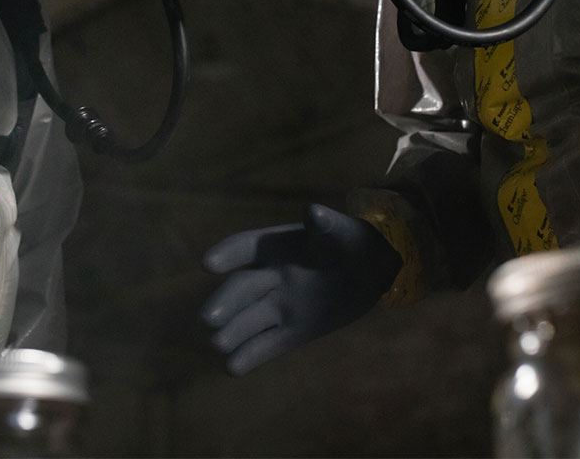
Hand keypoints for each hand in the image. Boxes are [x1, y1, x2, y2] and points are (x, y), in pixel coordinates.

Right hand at [201, 203, 401, 374]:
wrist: (371, 268)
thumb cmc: (351, 242)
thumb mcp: (342, 231)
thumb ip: (326, 224)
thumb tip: (314, 212)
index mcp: (277, 245)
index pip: (245, 247)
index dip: (227, 254)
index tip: (209, 264)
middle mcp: (271, 275)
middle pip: (243, 288)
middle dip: (225, 302)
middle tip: (208, 318)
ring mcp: (280, 305)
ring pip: (251, 319)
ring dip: (233, 331)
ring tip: (217, 344)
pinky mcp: (293, 332)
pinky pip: (268, 344)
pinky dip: (250, 355)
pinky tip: (231, 368)